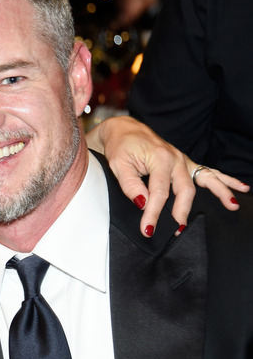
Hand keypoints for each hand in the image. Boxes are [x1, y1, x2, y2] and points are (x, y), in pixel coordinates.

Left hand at [86, 116, 248, 236]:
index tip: (148, 228)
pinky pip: (208, 172)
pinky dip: (225, 180)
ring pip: (205, 179)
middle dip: (182, 211)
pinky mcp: (185, 163)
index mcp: (159, 158)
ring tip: (232, 205)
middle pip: (185, 189)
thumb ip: (130, 184)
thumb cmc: (120, 145)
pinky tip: (240, 188)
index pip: (159, 192)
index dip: (153, 213)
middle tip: (177, 230)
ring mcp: (183, 160)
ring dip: (220, 192)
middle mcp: (175, 158)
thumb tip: (142, 203)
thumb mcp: (118, 164)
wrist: (124, 129)